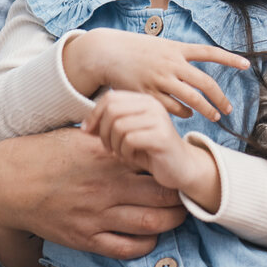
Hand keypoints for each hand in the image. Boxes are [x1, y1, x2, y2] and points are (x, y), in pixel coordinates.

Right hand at [0, 129, 187, 258]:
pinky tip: (151, 236)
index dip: (174, 168)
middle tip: (188, 196)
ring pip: (151, 224)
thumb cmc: (46, 154)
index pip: (156, 163)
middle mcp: (106, 187)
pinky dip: (145, 244)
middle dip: (181, 197)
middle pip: (163, 196)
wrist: (8, 183)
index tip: (180, 168)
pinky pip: (126, 248)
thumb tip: (139, 130)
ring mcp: (96, 215)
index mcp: (108, 157)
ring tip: (177, 216)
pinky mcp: (85, 237)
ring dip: (171, 222)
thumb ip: (112, 138)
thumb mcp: (81, 138)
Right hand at [64, 27, 245, 121]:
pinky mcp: (148, 94)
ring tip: (214, 116)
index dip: (230, 59)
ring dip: (205, 110)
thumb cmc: (136, 49)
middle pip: (205, 84)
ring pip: (191, 99)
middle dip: (220, 98)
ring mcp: (160, 79)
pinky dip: (183, 113)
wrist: (106, 52)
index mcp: (177, 49)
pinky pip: (172, 109)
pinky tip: (188, 115)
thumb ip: (180, 55)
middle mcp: (171, 64)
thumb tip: (198, 60)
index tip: (247, 65)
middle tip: (228, 109)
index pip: (210, 52)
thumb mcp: (161, 45)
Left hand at [85, 91, 218, 199]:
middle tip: (108, 148)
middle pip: (112, 110)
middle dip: (103, 132)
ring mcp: (159, 119)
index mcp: (144, 100)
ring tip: (122, 154)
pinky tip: (132, 158)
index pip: (109, 98)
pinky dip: (125, 153)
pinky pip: (130, 140)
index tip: (88, 132)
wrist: (182, 168)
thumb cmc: (151, 152)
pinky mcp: (162, 136)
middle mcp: (153, 105)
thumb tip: (85, 127)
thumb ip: (108, 127)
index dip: (94, 115)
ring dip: (114, 145)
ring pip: (119, 126)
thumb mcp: (126, 136)